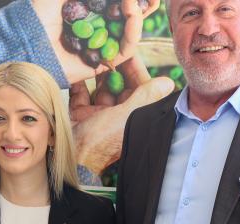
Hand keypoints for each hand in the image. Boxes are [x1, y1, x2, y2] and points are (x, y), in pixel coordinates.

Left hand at [32, 0, 160, 83]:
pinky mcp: (104, 64)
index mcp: (87, 13)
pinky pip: (127, 49)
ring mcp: (102, 47)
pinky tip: (132, 15)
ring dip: (137, 14)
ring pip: (130, 31)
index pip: (115, 4)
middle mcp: (97, 30)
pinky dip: (133, 31)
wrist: (26, 45)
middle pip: (127, 17)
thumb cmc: (36, 16)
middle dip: (141, 5)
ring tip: (135, 3)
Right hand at [71, 55, 173, 174]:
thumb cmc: (101, 142)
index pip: (139, 88)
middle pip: (120, 86)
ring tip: (93, 52)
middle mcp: (118, 116)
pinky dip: (79, 82)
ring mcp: (98, 115)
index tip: (129, 50)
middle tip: (109, 47)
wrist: (71, 161)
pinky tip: (78, 67)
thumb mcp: (125, 116)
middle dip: (115, 67)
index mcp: (133, 116)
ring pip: (101, 88)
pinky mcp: (80, 115)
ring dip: (97, 72)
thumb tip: (168, 82)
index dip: (135, 69)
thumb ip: (145, 98)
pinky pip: (80, 94)